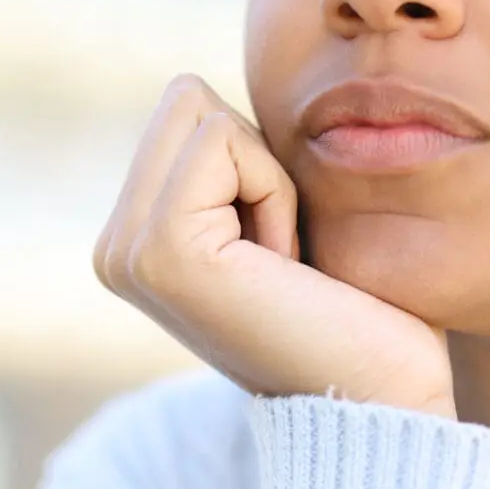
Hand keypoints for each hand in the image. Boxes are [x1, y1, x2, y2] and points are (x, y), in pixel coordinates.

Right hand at [93, 74, 455, 416]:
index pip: (186, 107)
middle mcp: (112, 248)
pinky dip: (273, 191)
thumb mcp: (273, 216)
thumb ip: (231, 162)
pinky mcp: (159, 250)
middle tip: (282, 254)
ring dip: (268, 177)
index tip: (279, 249)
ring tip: (281, 265)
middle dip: (256, 159)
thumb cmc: (353, 311)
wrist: (377, 399)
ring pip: (201, 112)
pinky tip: (281, 268)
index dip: (256, 159)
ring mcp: (126, 252)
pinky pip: (222, 143)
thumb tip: (198, 89)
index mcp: (131, 239)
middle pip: (186, 97)